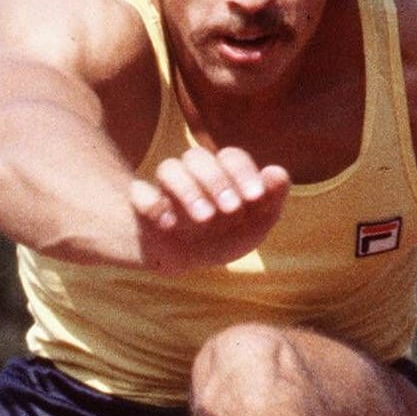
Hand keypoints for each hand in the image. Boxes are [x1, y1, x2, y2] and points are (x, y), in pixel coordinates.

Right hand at [130, 145, 289, 271]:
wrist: (187, 259)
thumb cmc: (225, 235)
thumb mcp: (255, 224)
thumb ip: (271, 199)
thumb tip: (278, 173)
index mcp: (221, 172)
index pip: (230, 156)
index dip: (243, 172)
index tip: (255, 197)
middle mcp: (192, 174)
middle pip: (197, 156)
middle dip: (216, 181)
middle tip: (232, 209)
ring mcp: (166, 189)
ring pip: (168, 168)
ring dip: (188, 190)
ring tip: (205, 218)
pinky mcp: (143, 206)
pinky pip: (139, 192)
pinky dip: (151, 203)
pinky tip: (168, 224)